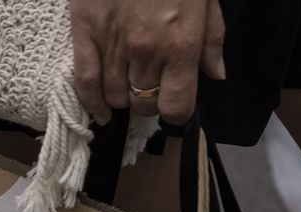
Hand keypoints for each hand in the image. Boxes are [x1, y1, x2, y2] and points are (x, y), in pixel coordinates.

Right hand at [70, 0, 226, 125]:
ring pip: (115, 96)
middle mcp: (147, 52)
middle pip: (144, 104)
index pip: (177, 107)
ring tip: (128, 84)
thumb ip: (211, 40)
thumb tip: (216, 74)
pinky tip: (100, 110)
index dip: (176, 110)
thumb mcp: (205, 0)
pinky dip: (91, 102)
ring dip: (123, 97)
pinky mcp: (85, 33)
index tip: (175, 101)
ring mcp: (113, 44)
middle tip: (151, 86)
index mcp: (181, 45)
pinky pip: (84, 81)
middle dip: (149, 101)